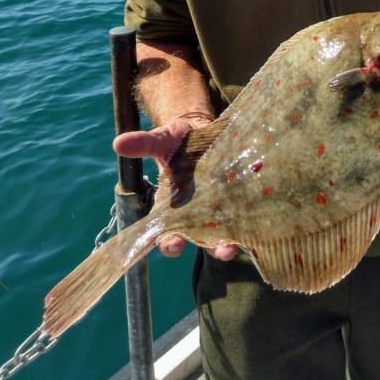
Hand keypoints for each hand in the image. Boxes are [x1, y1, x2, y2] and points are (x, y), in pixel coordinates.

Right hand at [113, 113, 237, 261]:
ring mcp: (220, 210)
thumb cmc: (178, 141)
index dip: (171, 243)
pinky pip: (246, 219)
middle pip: (202, 242)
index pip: (168, 235)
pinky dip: (251, 224)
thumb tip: (118, 143)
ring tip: (237, 244)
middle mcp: (197, 215)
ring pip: (226, 235)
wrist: (205, 130)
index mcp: (172, 208)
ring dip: (232, 243)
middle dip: (211, 248)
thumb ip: (143, 144)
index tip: (175, 243)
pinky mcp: (240, 200)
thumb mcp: (161, 140)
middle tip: (220, 249)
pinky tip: (261, 223)